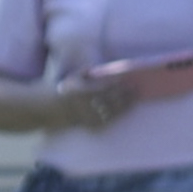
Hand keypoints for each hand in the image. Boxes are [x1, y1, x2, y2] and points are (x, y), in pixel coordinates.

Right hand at [62, 54, 192, 125]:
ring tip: (134, 99)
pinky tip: (126, 109)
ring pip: (112, 111)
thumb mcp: (73, 78)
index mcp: (83, 92)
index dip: (118, 85)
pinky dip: (118, 114)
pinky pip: (109, 120)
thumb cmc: (67, 90)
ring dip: (125, 105)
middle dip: (125, 94)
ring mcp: (90, 116)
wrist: (56, 110)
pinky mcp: (92, 125)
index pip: (105, 88)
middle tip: (137, 89)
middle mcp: (88, 106)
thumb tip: (98, 67)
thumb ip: (85, 71)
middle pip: (111, 100)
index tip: (128, 80)